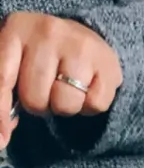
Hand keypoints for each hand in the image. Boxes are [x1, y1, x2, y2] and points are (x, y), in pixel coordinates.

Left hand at [0, 12, 122, 145]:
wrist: (86, 38)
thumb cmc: (43, 56)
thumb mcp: (16, 61)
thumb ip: (4, 91)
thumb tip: (1, 136)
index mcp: (17, 28)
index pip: (2, 78)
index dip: (0, 112)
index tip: (1, 140)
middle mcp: (47, 31)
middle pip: (35, 98)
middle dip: (39, 105)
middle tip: (46, 91)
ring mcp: (80, 46)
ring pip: (65, 105)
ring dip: (65, 108)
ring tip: (66, 90)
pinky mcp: (108, 64)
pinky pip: (94, 106)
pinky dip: (90, 107)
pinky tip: (87, 90)